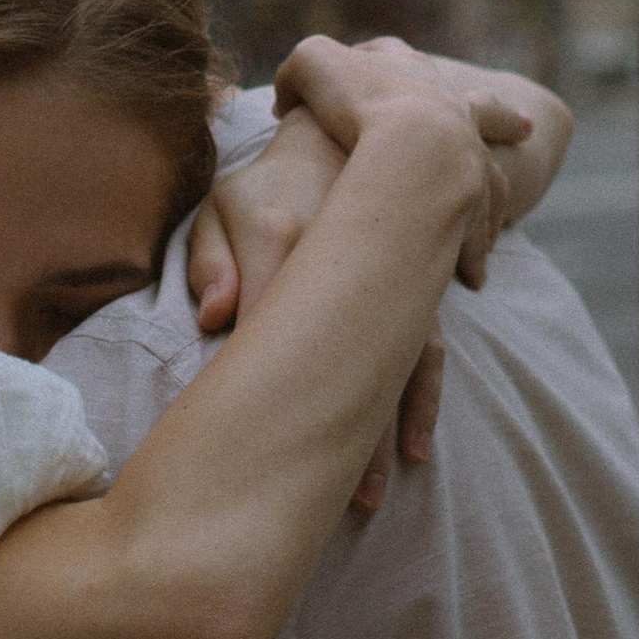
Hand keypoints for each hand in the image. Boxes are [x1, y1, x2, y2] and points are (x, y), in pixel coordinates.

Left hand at [191, 100, 438, 511]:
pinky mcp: (418, 288)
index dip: (252, 380)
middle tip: (322, 499)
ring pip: (392, 359)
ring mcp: (388, 273)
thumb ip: (210, 257)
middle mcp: (344, 253)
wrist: (350, 138)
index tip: (239, 451)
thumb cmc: (268, 184)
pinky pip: (428, 348)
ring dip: (382, 429)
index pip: (265, 314)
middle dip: (335, 429)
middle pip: (336, 352)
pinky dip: (422, 399)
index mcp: (284, 228)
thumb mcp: (224, 203)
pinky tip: (415, 450)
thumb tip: (212, 317)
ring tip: (369, 495)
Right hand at [272, 37, 520, 285]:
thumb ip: (296, 74)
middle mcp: (451, 110)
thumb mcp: (311, 67)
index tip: (396, 68)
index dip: (389, 60)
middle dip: (498, 117)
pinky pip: (482, 229)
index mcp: (409, 73)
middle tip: (522, 127)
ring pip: (493, 177)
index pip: (402, 59)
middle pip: (483, 109)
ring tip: (488, 222)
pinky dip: (475, 249)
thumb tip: (288, 100)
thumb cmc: (357, 99)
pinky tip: (473, 273)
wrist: (410, 139)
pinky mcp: (476, 200)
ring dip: (491, 197)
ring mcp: (470, 154)